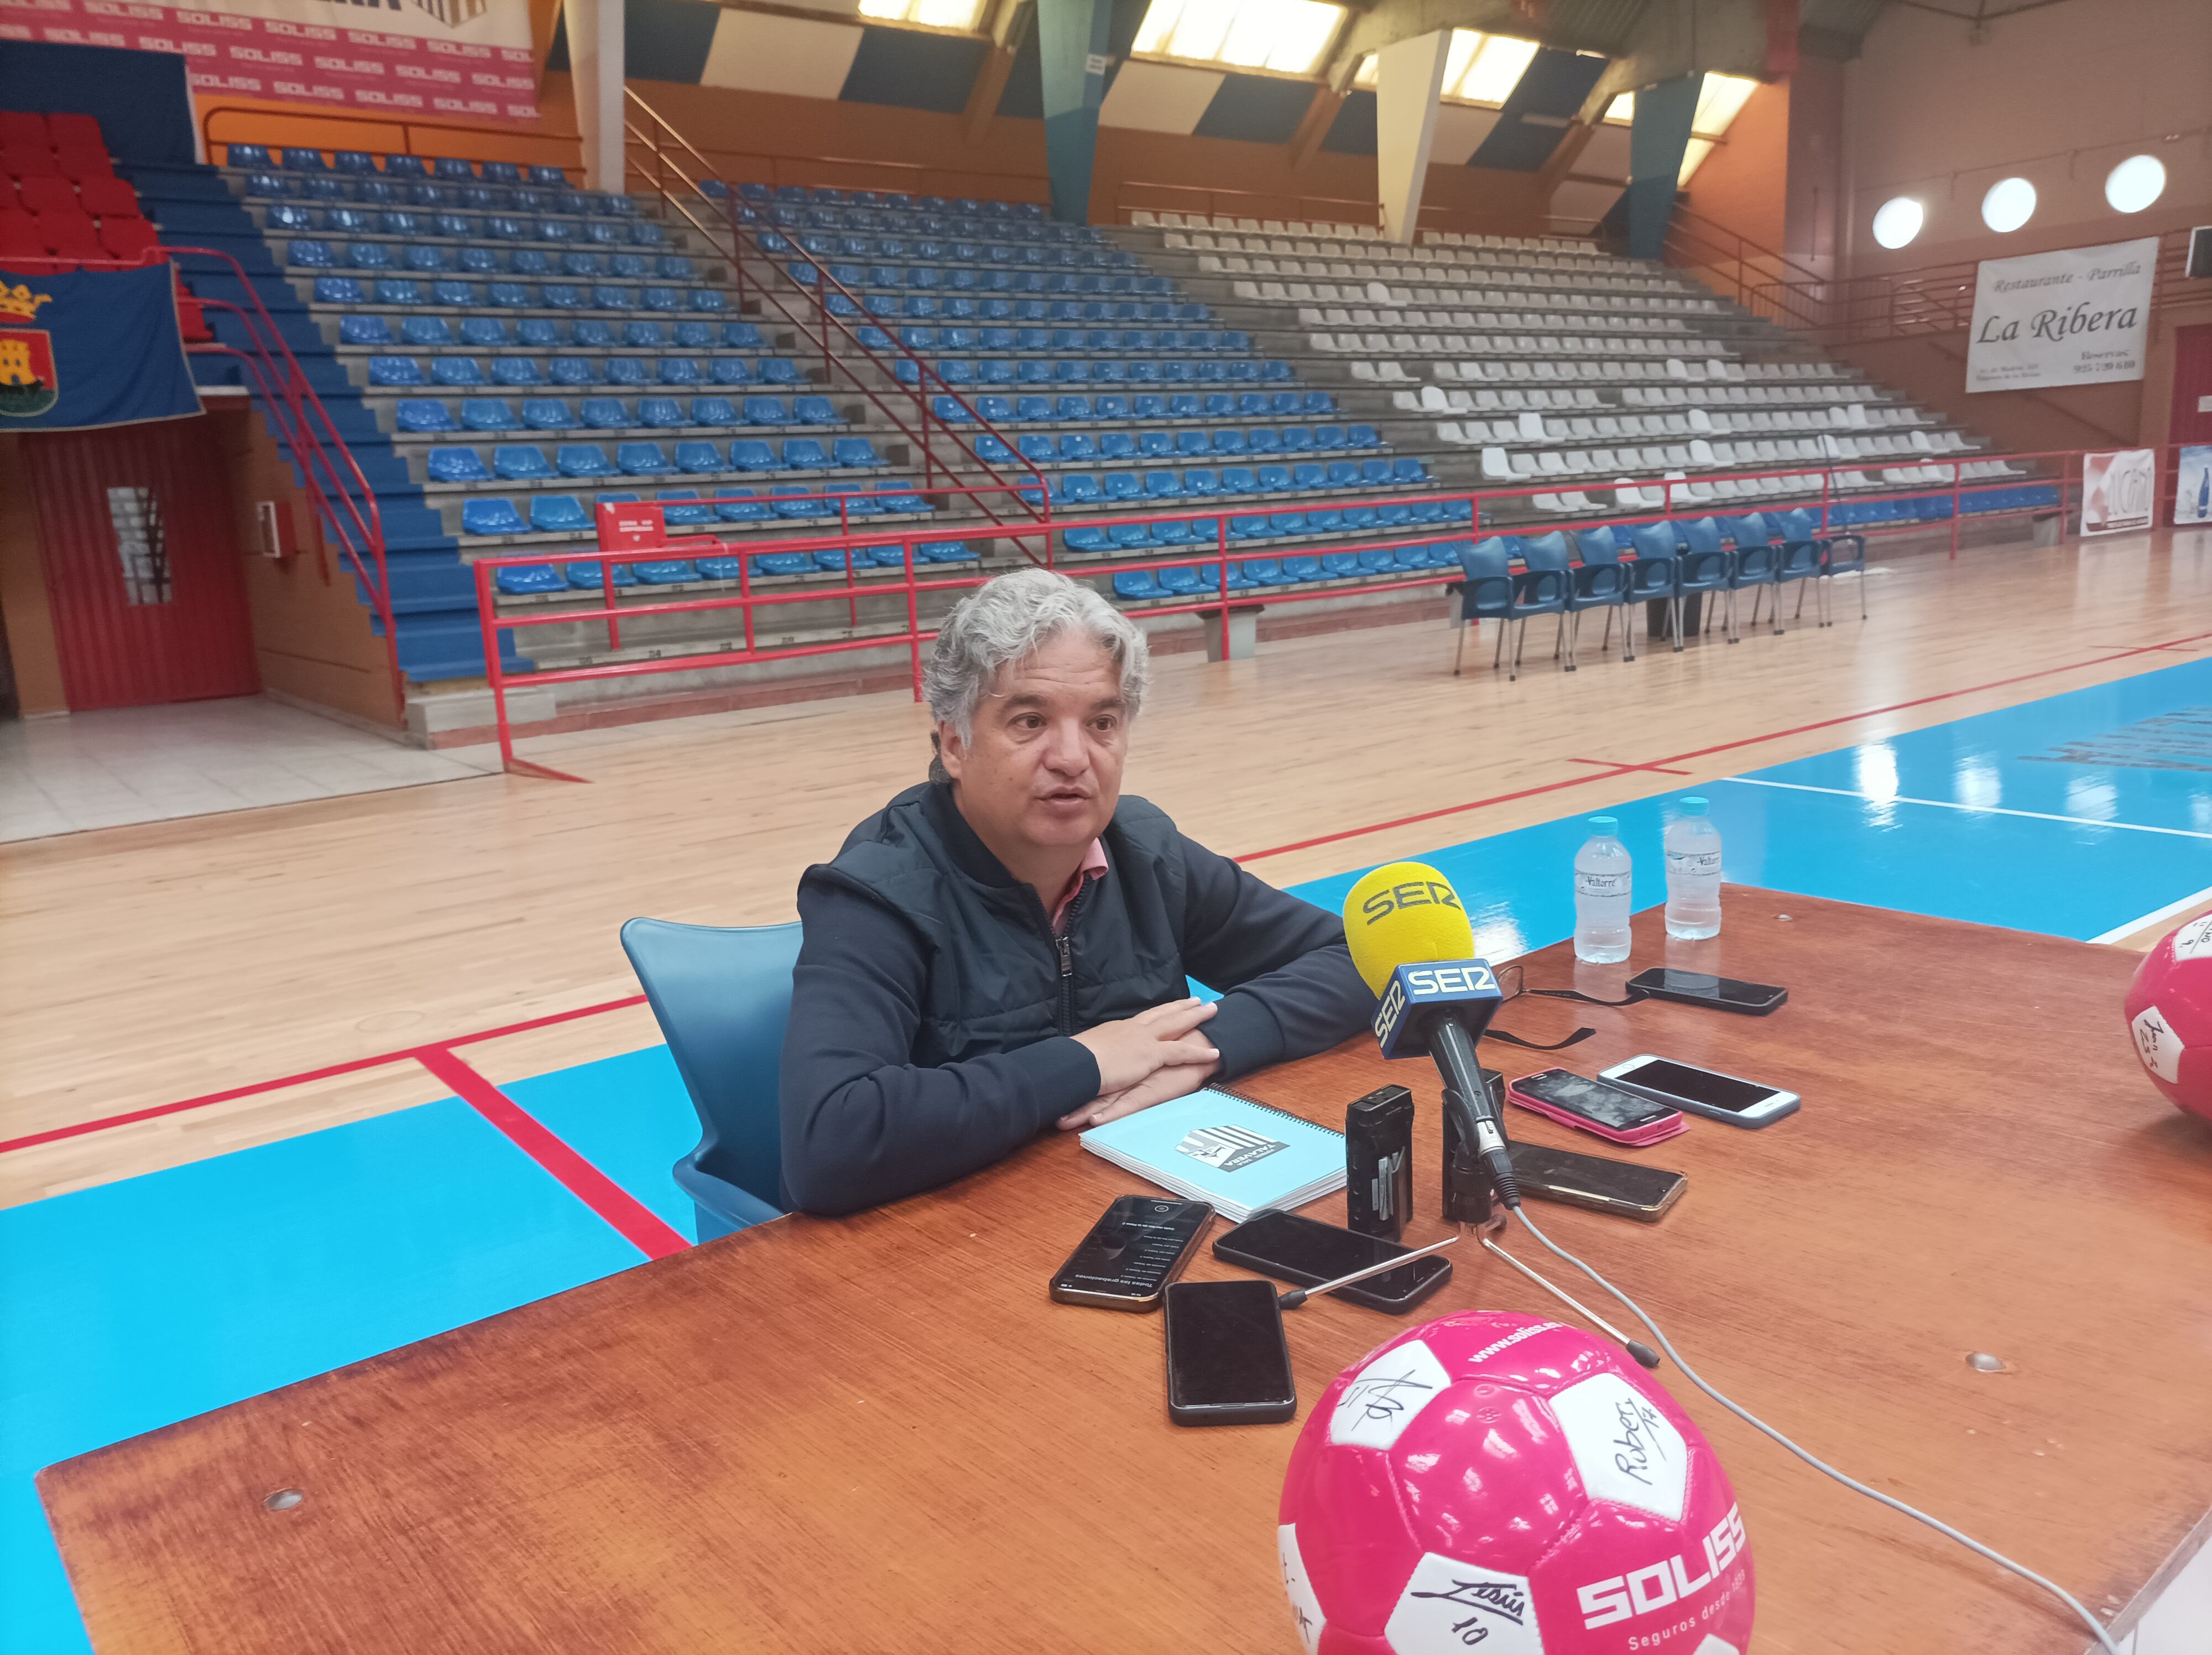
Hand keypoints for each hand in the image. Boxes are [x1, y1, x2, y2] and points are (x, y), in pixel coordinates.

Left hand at [1059, 1057, 1218, 1130]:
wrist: (1207, 1046)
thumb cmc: (1179, 1052)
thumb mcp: (1151, 1055)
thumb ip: (1133, 1059)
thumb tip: (1111, 1067)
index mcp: (1124, 1061)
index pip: (1093, 1073)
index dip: (1071, 1083)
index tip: (1048, 1094)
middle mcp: (1126, 1071)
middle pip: (1092, 1086)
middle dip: (1071, 1100)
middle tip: (1048, 1115)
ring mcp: (1136, 1082)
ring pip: (1104, 1098)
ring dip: (1084, 1109)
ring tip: (1064, 1122)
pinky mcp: (1150, 1092)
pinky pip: (1127, 1105)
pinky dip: (1111, 1113)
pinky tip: (1097, 1121)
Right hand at [1065, 998, 1218, 1106]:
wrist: (1074, 1064)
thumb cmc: (1075, 1061)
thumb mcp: (1088, 1051)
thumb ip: (1099, 1052)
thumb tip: (1096, 1057)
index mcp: (1119, 1029)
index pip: (1144, 1018)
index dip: (1160, 1012)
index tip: (1169, 1007)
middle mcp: (1134, 1029)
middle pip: (1163, 1014)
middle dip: (1181, 1006)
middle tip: (1197, 1000)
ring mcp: (1144, 1039)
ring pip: (1176, 1024)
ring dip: (1195, 1017)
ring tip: (1211, 1011)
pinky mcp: (1151, 1054)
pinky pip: (1181, 1052)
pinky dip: (1199, 1052)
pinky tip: (1214, 1053)